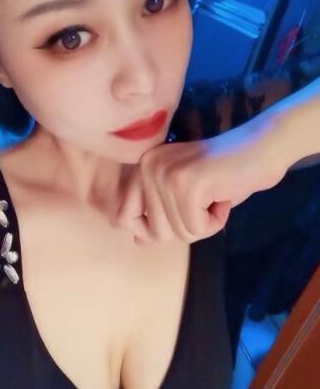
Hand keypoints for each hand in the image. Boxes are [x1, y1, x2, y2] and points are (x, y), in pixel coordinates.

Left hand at [113, 120, 286, 244]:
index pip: (124, 218)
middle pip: (155, 232)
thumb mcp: (184, 197)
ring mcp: (165, 174)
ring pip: (179, 233)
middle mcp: (147, 166)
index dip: (152, 229)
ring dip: (205, 223)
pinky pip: (197, 228)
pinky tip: (224, 195)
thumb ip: (159, 214)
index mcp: (142, 166)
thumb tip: (137, 241)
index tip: (180, 213)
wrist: (263, 147)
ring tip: (216, 195)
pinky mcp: (188, 184)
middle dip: (187, 226)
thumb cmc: (226, 174)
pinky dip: (216, 221)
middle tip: (206, 200)